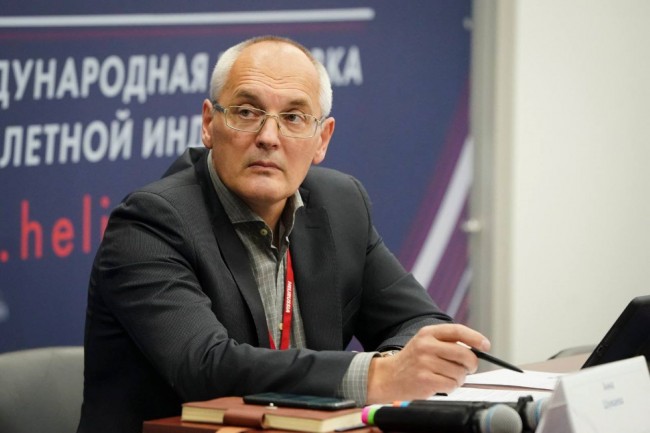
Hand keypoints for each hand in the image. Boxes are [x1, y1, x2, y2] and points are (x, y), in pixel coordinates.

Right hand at [366, 323, 489, 403]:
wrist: (390, 376)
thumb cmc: (413, 360)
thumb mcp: (425, 342)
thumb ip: (447, 342)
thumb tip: (476, 349)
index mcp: (428, 333)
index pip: (457, 331)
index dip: (475, 338)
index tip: (485, 345)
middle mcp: (426, 345)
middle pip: (464, 354)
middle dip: (471, 364)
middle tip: (467, 368)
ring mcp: (425, 363)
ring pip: (460, 372)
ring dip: (459, 378)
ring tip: (447, 376)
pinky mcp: (425, 380)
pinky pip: (452, 385)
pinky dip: (451, 387)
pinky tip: (441, 383)